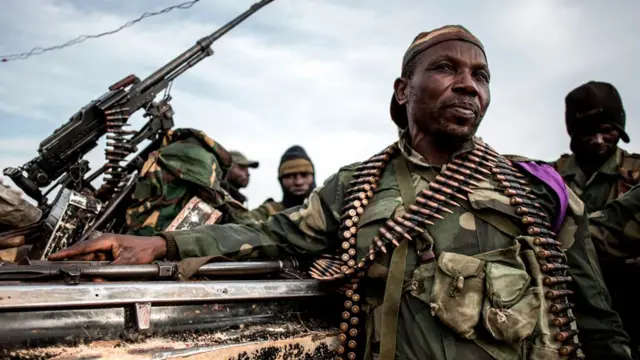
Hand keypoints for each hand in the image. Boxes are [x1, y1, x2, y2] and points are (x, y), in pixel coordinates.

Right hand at [47, 233, 167, 264]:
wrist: (155, 247)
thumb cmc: (144, 250)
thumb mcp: (128, 262)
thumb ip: (112, 271)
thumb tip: (98, 279)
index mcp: (106, 240)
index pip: (82, 247)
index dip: (67, 252)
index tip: (54, 256)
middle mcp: (104, 243)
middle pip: (83, 252)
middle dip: (69, 258)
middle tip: (53, 264)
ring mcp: (107, 248)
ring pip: (89, 257)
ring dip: (79, 263)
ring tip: (64, 268)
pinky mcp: (110, 254)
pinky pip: (96, 261)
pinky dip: (89, 266)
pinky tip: (83, 271)